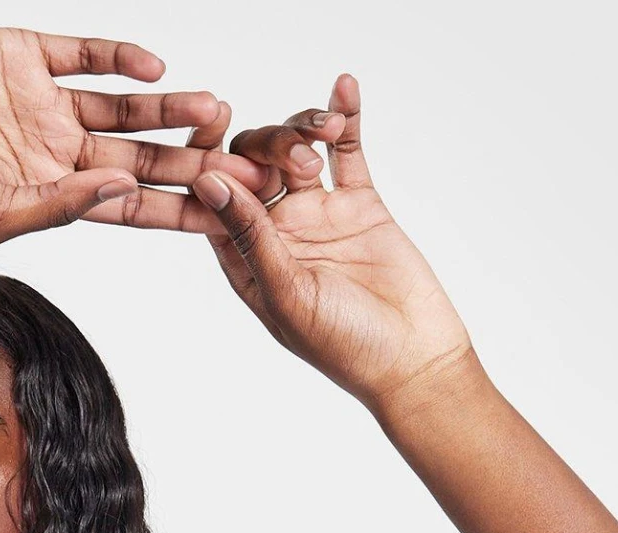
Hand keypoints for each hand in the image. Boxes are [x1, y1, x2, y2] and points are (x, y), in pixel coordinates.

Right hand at [0, 28, 244, 243]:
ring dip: (170, 110)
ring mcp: (46, 101)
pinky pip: (86, 54)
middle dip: (192, 162)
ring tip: (214, 109)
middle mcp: (58, 149)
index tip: (226, 217)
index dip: (179, 210)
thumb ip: (60, 206)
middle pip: (141, 157)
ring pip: (125, 107)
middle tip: (245, 165)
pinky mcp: (28, 53)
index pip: (132, 206)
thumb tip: (122, 194)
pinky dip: (122, 59)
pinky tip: (155, 70)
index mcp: (53, 196)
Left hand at [191, 75, 475, 413]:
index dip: (207, 155)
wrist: (411, 359)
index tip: (213, 121)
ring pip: (295, 150)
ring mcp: (316, 215)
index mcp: (243, 259)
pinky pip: (347, 151)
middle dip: (265, 145)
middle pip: (251, 164)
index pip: (212, 198)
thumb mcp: (286, 292)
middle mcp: (274, 233)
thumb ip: (250, 236)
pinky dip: (344, 118)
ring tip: (323, 136)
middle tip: (296, 161)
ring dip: (302, 130)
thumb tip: (207, 182)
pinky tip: (343, 87)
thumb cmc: (343, 346)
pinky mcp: (358, 203)